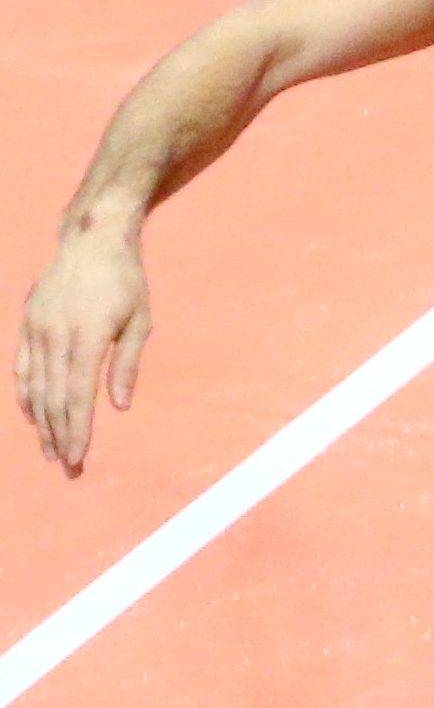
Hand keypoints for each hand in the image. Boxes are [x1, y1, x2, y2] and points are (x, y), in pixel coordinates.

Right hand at [15, 227, 152, 474]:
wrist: (92, 239)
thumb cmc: (126, 280)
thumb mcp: (139, 319)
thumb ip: (127, 364)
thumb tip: (119, 406)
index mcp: (87, 337)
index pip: (78, 396)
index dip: (77, 431)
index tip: (77, 459)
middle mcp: (55, 337)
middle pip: (53, 399)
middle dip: (59, 436)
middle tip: (67, 468)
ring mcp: (36, 331)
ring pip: (34, 388)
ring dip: (41, 423)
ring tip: (50, 451)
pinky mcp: (26, 325)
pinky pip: (21, 368)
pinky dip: (24, 395)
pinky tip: (32, 416)